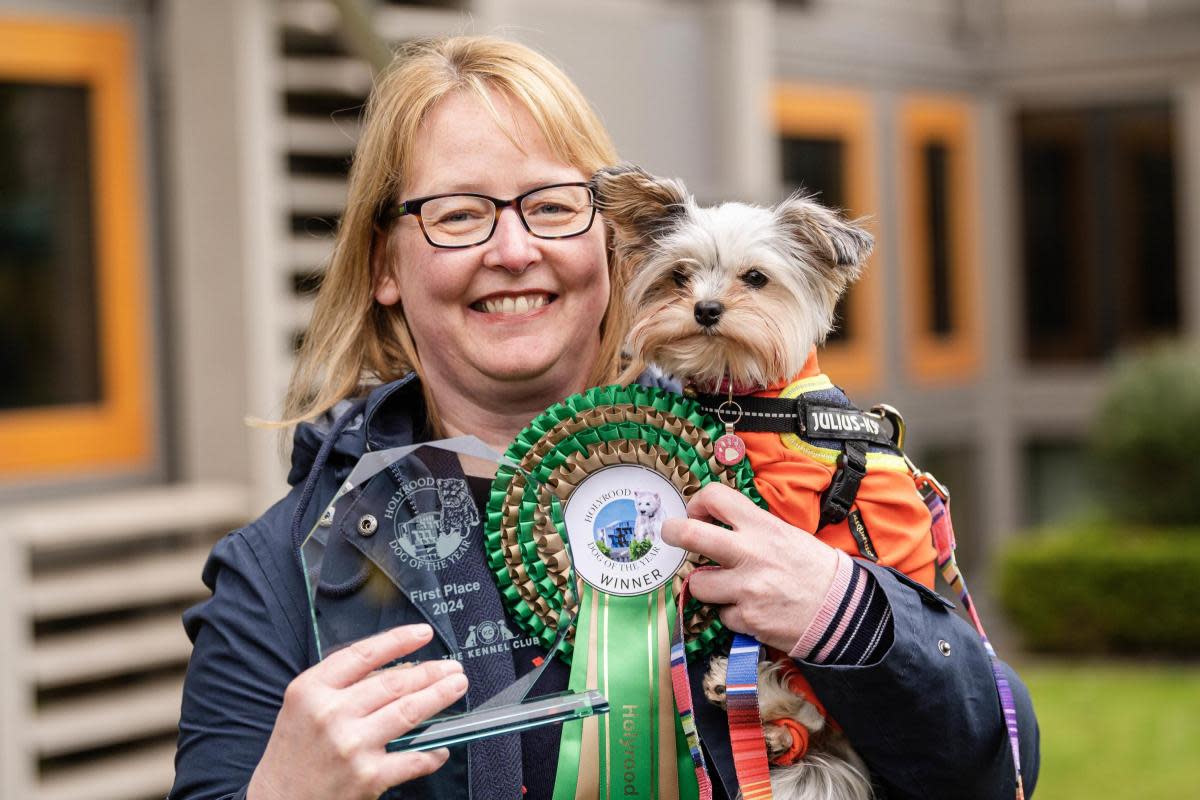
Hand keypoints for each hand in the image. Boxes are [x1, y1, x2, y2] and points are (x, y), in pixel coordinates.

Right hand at [248, 624, 467, 799]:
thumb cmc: (295, 752)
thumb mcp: (305, 706)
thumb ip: (343, 685)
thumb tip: (400, 669)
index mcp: (312, 690)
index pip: (364, 654)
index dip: (399, 640)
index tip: (423, 633)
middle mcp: (331, 714)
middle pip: (394, 682)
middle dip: (431, 671)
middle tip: (452, 667)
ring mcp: (351, 745)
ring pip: (409, 712)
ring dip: (439, 696)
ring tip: (456, 686)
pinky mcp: (368, 776)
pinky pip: (412, 758)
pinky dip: (432, 751)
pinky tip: (441, 745)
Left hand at [661, 482, 839, 651]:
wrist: (842, 610)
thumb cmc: (813, 569)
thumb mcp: (786, 535)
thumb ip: (752, 528)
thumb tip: (717, 523)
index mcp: (763, 527)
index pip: (716, 497)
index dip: (697, 503)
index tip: (696, 513)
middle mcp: (751, 553)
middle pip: (690, 535)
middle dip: (672, 532)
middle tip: (670, 534)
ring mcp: (746, 588)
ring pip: (697, 583)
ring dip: (706, 585)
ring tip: (725, 585)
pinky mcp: (746, 618)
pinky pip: (720, 614)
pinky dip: (731, 613)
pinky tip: (750, 609)